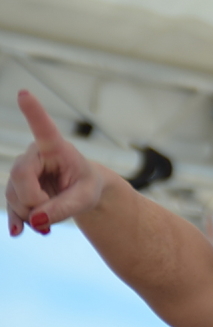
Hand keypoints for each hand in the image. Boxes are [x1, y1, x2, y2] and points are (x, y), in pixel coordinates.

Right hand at [5, 90, 104, 235]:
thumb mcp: (85, 197)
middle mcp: (33, 155)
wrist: (82, 193)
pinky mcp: (16, 189)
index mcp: (55, 148)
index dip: (34, 112)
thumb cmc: (88, 186)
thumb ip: (64, 208)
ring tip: (51, 222)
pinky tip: (20, 232)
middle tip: (54, 210)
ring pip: (13, 195)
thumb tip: (37, 220)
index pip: (43, 129)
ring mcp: (22, 172)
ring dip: (31, 215)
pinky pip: (10, 207)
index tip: (24, 93)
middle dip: (34, 201)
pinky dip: (18, 222)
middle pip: (19, 177)